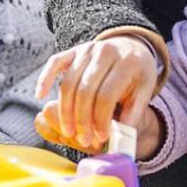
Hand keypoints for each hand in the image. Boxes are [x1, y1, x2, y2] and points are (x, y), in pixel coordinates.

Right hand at [32, 36, 160, 151]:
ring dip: (65, 111)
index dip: (101, 120)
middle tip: (82, 140)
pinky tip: (40, 96)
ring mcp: (87, 49)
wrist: (131, 47)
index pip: (107, 96)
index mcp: (127, 62)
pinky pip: (54, 63)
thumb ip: (134, 113)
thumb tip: (118, 136)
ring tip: (68, 131)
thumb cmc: (137, 74)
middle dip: (81, 120)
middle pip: (85, 91)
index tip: (100, 137)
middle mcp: (105, 51)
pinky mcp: (73, 50)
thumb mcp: (145, 91)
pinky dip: (45, 79)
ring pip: (68, 82)